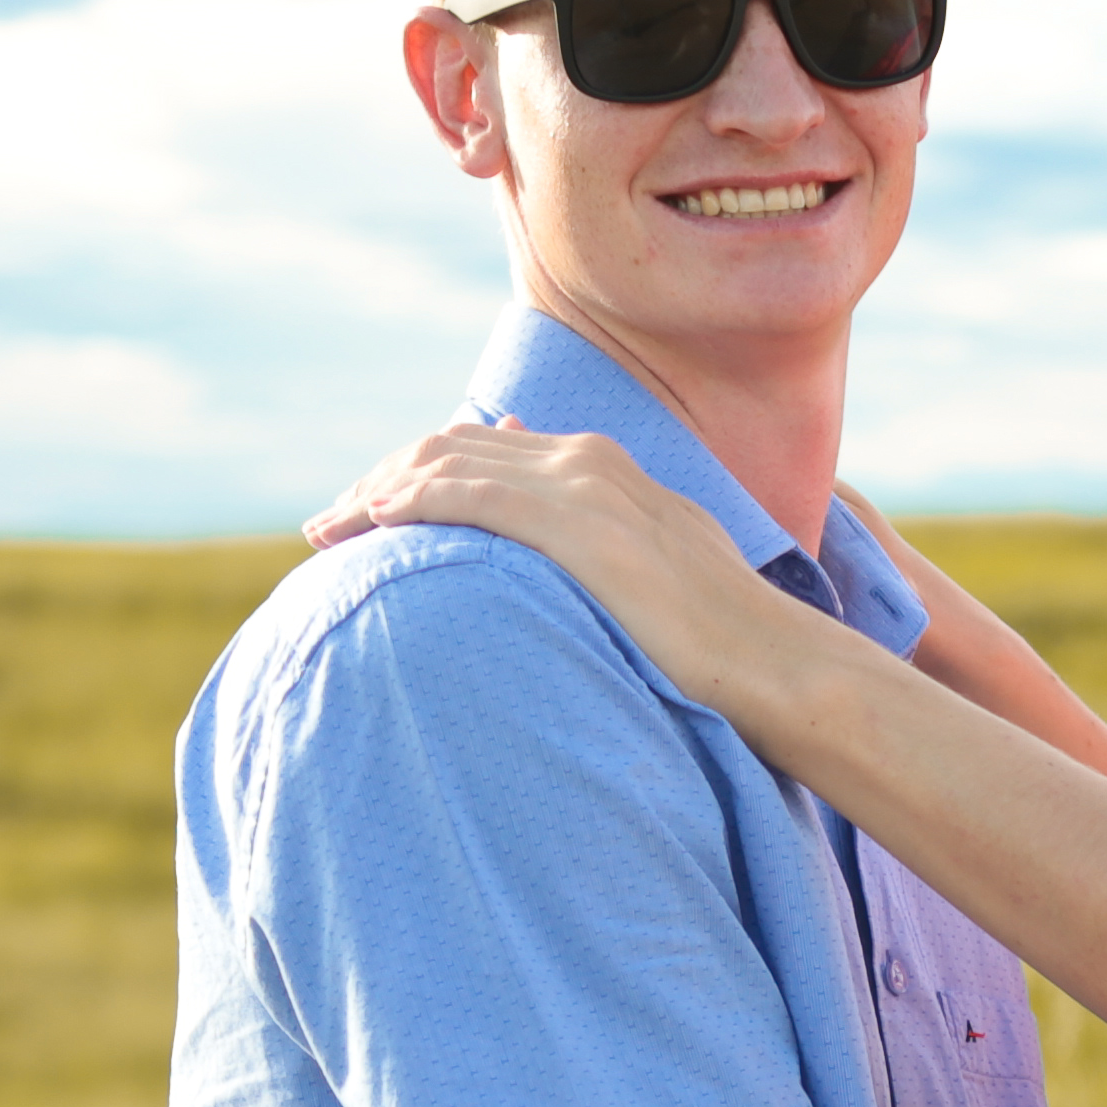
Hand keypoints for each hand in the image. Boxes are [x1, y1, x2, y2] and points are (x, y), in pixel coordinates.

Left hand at [308, 426, 800, 712]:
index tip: (373, 512)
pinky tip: (368, 526)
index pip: (486, 448)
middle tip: (332, 524)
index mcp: (606, 467)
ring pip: (447, 462)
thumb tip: (565, 568)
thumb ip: (608, 549)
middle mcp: (588, 460)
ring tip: (331, 531)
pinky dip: (407, 503)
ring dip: (378, 492)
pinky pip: (466, 495)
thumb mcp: (660, 575)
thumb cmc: (725, 642)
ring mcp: (582, 486)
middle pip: (453, 445)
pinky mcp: (573, 524)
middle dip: (382, 479)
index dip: (419, 473)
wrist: (775, 662)